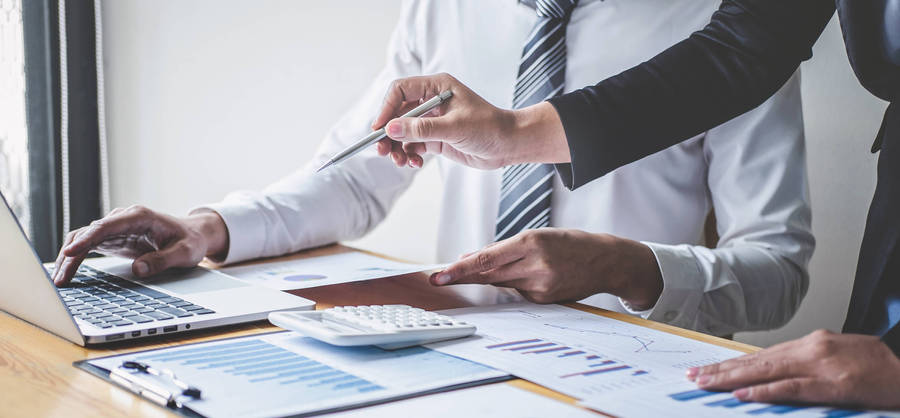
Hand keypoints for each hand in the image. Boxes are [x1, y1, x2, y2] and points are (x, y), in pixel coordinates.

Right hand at [51, 206, 228, 285]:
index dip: (87, 239)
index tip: (71, 253)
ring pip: (83, 239)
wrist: (192, 234)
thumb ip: (163, 260)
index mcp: (139, 217)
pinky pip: (88, 246)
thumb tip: (138, 269)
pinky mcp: (112, 239)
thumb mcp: (184, 253)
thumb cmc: (190, 241)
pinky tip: (67, 273)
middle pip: (89, 233)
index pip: (106, 226)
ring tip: (60, 281)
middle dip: (71, 255)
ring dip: (69, 258)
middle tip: (60, 279)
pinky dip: (76, 258)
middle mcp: (123, 218)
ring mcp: (115, 228)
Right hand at [371, 73, 569, 169]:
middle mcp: (431, 101)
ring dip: (396, 146)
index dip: (387, 109)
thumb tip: (391, 129)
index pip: (401, 90)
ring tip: (399, 160)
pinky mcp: (436, 138)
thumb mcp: (454, 128)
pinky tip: (412, 163)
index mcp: (437, 87)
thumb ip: (422, 129)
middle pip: (397, 113)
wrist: (509, 145)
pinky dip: (408, 154)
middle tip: (381, 150)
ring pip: (403, 131)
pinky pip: (412, 145)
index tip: (379, 129)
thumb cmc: (489, 128)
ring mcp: (433, 120)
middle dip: (388, 132)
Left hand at [429, 228, 662, 305]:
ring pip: (501, 283)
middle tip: (438, 278)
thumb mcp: (538, 235)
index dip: (460, 268)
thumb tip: (470, 257)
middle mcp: (535, 266)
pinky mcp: (544, 300)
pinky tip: (530, 274)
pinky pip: (517, 291)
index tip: (440, 275)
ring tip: (501, 265)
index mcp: (532, 243)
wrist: (607, 261)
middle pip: (488, 275)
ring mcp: (540, 286)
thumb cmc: (571, 243)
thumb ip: (503, 248)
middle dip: (462, 276)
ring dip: (489, 277)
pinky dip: (514, 283)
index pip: (487, 260)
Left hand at [688, 330, 899, 409]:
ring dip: (733, 379)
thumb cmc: (878, 369)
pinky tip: (743, 395)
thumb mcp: (838, 358)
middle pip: (758, 361)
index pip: (763, 355)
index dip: (734, 363)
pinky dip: (765, 391)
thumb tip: (774, 374)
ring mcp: (821, 365)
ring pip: (766, 371)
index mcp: (812, 343)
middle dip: (723, 370)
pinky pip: (791, 388)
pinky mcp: (832, 384)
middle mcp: (812, 349)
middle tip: (695, 377)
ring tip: (707, 384)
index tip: (709, 370)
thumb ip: (807, 363)